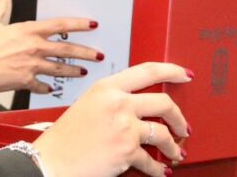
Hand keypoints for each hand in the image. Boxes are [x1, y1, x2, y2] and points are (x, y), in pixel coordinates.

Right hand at [0, 0, 102, 92]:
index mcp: (29, 31)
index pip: (60, 25)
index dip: (78, 24)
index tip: (92, 25)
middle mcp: (35, 48)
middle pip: (66, 50)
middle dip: (85, 52)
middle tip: (99, 55)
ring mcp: (32, 66)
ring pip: (59, 69)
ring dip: (73, 71)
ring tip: (84, 72)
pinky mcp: (25, 82)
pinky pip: (41, 86)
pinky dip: (47, 88)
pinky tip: (52, 89)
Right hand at [33, 62, 191, 176]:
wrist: (51, 161)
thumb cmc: (66, 137)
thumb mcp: (88, 105)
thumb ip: (114, 100)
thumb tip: (140, 106)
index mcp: (107, 87)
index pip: (148, 71)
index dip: (172, 71)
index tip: (185, 75)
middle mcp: (118, 103)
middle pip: (164, 102)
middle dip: (180, 117)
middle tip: (184, 125)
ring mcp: (125, 127)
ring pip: (163, 133)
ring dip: (174, 146)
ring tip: (175, 151)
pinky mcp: (127, 151)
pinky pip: (152, 161)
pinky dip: (158, 169)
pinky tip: (160, 170)